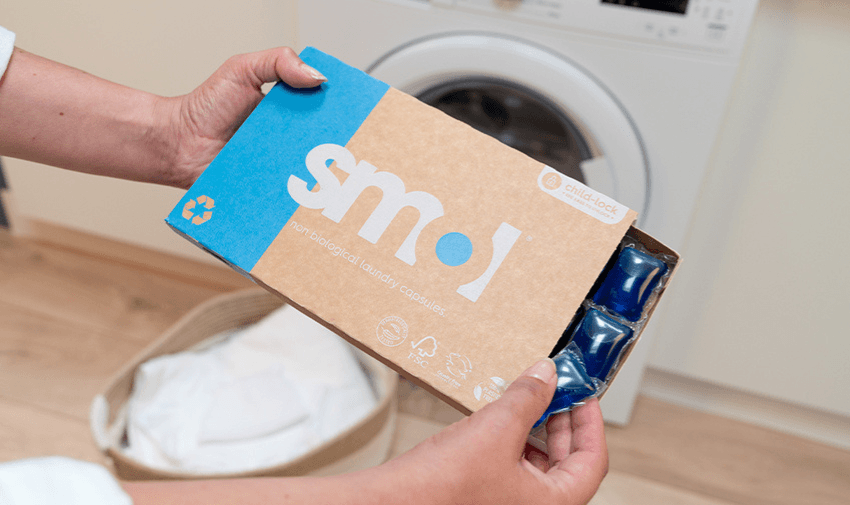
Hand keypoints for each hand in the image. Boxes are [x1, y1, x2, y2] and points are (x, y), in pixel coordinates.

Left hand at [0, 46, 323, 185]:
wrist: (178, 145)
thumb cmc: (205, 108)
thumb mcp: (241, 70)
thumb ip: (277, 62)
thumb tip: (317, 75)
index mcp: (290, 110)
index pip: (326, 110)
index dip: (343, 113)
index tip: (358, 116)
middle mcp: (289, 138)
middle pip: (326, 145)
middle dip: (341, 150)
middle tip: (352, 151)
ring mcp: (281, 165)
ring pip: (313, 174)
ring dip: (325, 177)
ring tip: (336, 179)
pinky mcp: (270, 189)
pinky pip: (291, 195)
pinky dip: (300, 197)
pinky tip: (309, 196)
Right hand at [380, 358, 608, 504]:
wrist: (393, 500)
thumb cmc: (443, 487)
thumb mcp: (496, 430)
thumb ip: (528, 398)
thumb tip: (547, 374)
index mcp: (552, 504)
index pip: (592, 460)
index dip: (591, 421)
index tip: (584, 392)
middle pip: (567, 459)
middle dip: (560, 418)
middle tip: (555, 386)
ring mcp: (511, 501)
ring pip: (539, 460)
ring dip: (535, 424)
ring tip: (526, 394)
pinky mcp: (488, 493)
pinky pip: (513, 462)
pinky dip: (513, 435)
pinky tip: (500, 411)